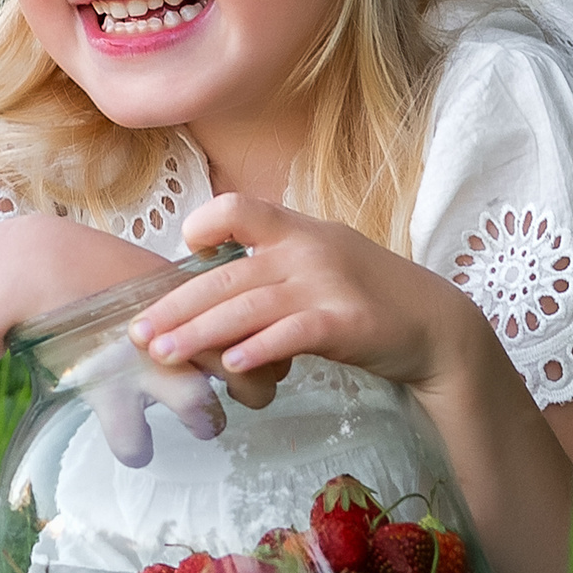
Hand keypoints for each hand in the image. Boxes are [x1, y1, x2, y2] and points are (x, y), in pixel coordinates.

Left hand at [126, 192, 481, 408]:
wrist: (435, 327)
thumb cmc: (369, 298)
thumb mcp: (321, 264)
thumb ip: (273, 267)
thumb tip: (213, 287)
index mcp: (298, 229)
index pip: (239, 207)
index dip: (203, 224)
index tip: (181, 255)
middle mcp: (308, 249)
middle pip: (227, 273)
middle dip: (176, 305)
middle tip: (137, 333)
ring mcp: (328, 285)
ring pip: (247, 306)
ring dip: (199, 333)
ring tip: (164, 354)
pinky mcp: (345, 323)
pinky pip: (292, 335)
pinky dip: (259, 349)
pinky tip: (231, 366)